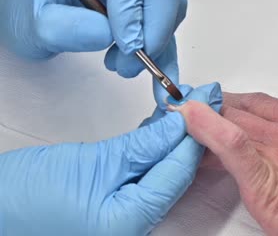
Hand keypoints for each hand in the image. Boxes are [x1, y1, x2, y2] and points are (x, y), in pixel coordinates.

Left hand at [0, 0, 185, 94]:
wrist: (35, 13)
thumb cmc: (30, 11)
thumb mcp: (33, 23)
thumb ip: (65, 28)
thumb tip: (108, 34)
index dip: (132, 9)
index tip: (126, 47)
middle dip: (153, 32)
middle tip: (129, 65)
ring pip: (173, 6)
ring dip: (157, 44)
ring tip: (122, 68)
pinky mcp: (147, 7)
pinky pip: (169, 26)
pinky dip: (165, 54)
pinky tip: (152, 77)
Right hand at [0, 83, 221, 235]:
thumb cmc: (25, 198)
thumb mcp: (92, 164)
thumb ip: (140, 147)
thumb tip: (175, 127)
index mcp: (132, 221)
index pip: (179, 170)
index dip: (195, 133)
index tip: (205, 102)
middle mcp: (135, 225)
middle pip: (176, 173)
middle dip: (189, 135)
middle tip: (200, 101)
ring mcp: (126, 217)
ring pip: (163, 173)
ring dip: (172, 140)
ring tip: (183, 109)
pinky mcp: (116, 207)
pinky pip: (146, 177)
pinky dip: (154, 152)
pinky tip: (159, 132)